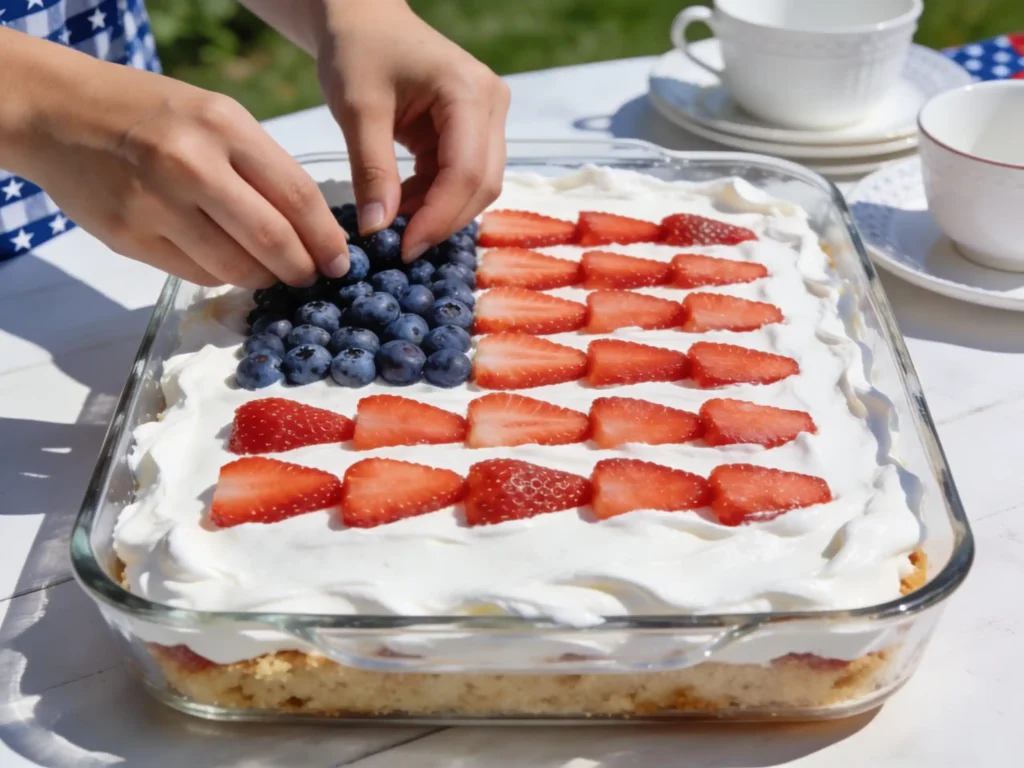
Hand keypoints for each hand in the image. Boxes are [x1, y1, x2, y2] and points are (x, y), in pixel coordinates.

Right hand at [3, 31, 348, 287]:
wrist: (59, 112)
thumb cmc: (150, 114)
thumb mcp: (215, 116)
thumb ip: (262, 167)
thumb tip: (312, 227)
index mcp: (223, 127)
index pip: (297, 196)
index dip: (326, 238)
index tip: (342, 261)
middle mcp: (191, 165)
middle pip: (272, 241)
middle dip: (303, 269)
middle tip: (312, 277)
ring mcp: (157, 205)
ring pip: (235, 268)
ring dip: (264, 279)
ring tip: (272, 273)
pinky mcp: (130, 237)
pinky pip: (197, 274)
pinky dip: (222, 277)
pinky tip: (226, 263)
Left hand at [316, 0, 509, 260]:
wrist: (363, 21)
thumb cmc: (358, 51)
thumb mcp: (358, 109)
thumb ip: (371, 171)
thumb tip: (378, 230)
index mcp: (469, 91)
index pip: (467, 171)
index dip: (439, 217)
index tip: (404, 248)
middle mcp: (492, 104)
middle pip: (483, 184)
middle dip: (443, 220)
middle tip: (401, 248)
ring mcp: (488, 119)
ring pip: (478, 187)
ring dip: (439, 213)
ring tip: (395, 222)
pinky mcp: (475, 132)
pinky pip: (462, 179)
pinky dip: (434, 200)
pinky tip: (402, 204)